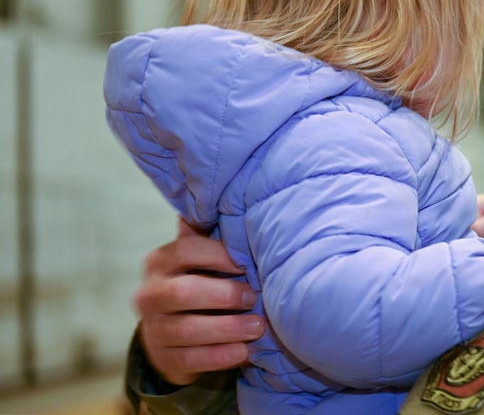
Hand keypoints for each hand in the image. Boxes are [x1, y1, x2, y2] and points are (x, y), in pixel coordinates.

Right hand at [134, 219, 264, 385]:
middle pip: (184, 293)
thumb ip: (211, 235)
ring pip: (188, 330)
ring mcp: (153, 328)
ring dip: (227, 329)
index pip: (187, 250)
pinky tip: (243, 351)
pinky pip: (191, 359)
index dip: (219, 255)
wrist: (172, 333)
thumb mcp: (200, 258)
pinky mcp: (163, 358)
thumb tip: (234, 199)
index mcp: (161, 261)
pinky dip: (220, 356)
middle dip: (223, 295)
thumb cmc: (199, 281)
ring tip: (257, 327)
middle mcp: (150, 293)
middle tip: (253, 297)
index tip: (247, 263)